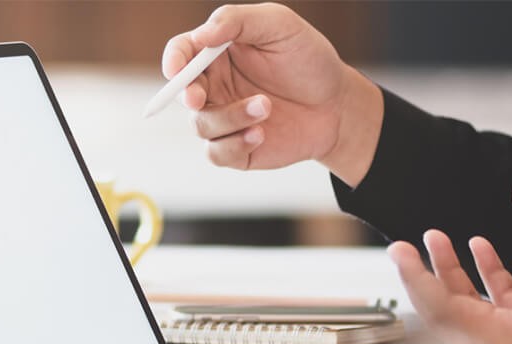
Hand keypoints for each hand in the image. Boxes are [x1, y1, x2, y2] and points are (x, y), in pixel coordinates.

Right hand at [161, 3, 382, 184]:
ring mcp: (224, 118)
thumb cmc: (308, 60)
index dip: (173, 61)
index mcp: (217, 53)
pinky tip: (261, 134)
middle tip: (200, 98)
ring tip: (267, 106)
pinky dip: (236, 144)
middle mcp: (215, 86)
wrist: (338, 105)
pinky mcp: (236, 147)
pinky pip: (217, 153)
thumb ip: (237, 21)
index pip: (181, 53)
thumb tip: (202, 35)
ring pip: (201, 125)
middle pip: (182, 93)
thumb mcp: (279, 24)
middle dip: (188, 96)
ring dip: (230, 117)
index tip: (176, 70)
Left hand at [388, 177, 511, 343]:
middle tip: (403, 246)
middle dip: (425, 275)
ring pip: (469, 308)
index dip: (417, 276)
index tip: (398, 251)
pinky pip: (495, 306)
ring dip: (453, 273)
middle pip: (448, 311)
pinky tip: (481, 249)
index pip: (444, 308)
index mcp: (511, 340)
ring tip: (436, 239)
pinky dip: (485, 278)